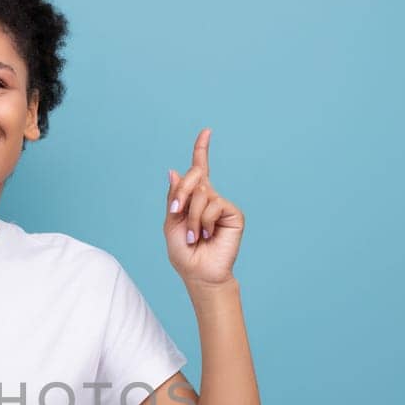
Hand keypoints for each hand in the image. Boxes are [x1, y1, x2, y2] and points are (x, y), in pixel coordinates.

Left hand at [163, 128, 244, 285]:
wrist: (200, 273)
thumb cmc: (184, 253)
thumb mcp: (170, 223)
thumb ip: (174, 197)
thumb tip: (174, 170)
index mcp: (193, 199)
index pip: (199, 170)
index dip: (202, 150)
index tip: (206, 131)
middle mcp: (210, 198)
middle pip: (196, 175)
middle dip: (182, 192)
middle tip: (175, 212)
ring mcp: (222, 205)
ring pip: (202, 194)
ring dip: (191, 217)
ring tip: (194, 236)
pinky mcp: (233, 213)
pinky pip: (214, 205)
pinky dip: (204, 221)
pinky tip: (208, 235)